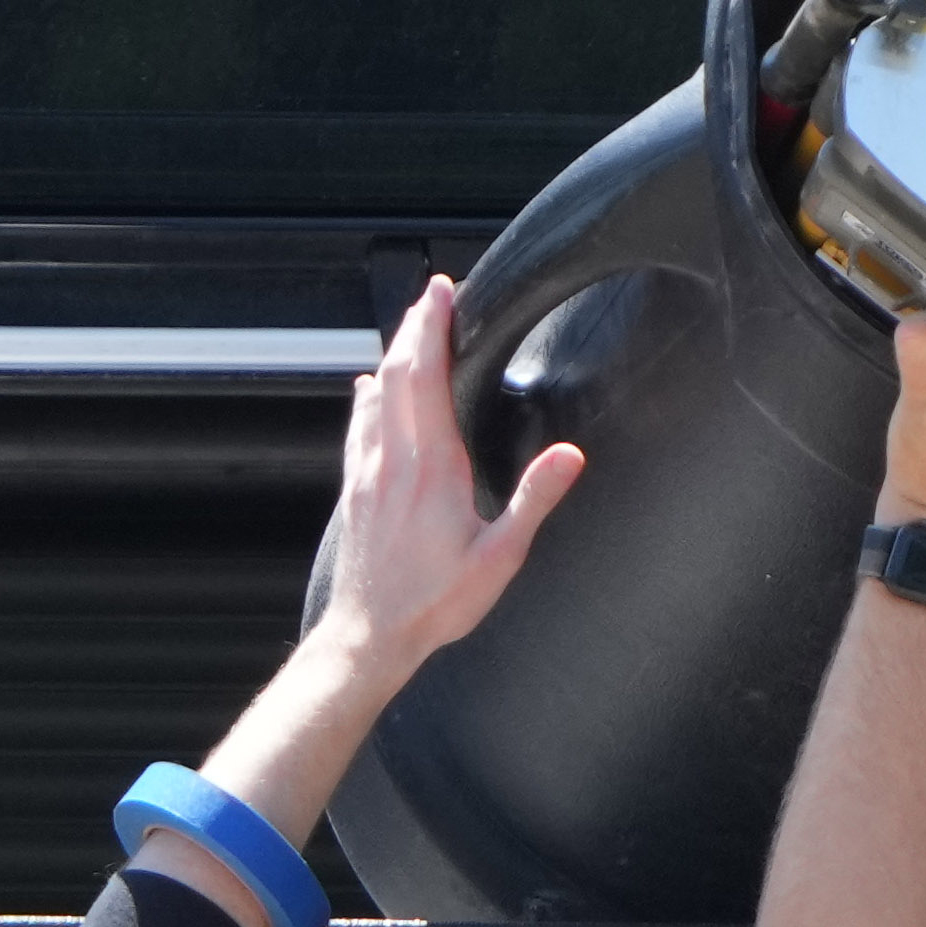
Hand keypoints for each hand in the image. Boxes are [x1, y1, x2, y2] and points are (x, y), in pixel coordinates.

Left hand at [306, 274, 584, 684]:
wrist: (371, 634)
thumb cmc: (435, 603)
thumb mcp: (501, 558)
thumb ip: (534, 500)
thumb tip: (570, 455)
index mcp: (433, 467)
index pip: (427, 376)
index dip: (433, 328)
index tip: (443, 292)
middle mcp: (394, 459)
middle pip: (397, 372)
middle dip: (414, 327)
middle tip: (431, 296)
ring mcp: (368, 473)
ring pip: (374, 395)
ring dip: (392, 355)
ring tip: (409, 330)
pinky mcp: (355, 491)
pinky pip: (359, 427)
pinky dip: (367, 397)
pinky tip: (367, 389)